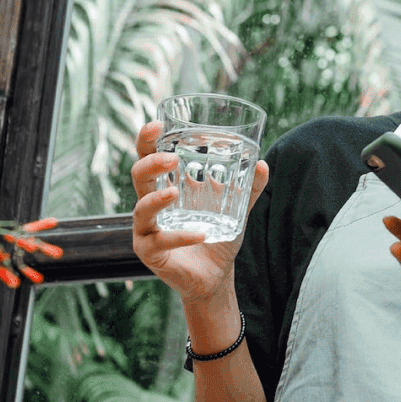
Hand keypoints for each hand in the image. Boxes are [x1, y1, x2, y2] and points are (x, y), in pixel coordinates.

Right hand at [131, 121, 267, 303]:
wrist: (216, 276)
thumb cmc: (217, 237)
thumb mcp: (236, 209)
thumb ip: (248, 188)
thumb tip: (262, 163)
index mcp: (165, 186)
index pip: (148, 157)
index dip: (147, 140)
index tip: (156, 125)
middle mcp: (150, 204)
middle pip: (137, 176)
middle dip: (149, 163)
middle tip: (170, 158)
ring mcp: (147, 229)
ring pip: (140, 208)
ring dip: (156, 198)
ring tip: (175, 193)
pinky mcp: (149, 252)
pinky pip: (160, 241)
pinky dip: (180, 236)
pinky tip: (200, 234)